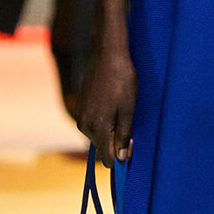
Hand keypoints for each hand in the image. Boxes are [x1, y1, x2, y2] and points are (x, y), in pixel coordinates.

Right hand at [78, 44, 137, 164]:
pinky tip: (113, 107)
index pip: (107, 158)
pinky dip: (104, 123)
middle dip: (116, 144)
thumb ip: (124, 136)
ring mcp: (80, 116)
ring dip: (110, 132)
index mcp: (98, 128)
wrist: (107, 54)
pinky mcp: (80, 108)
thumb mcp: (128, 109)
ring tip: (121, 112)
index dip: (121, 157)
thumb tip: (122, 158)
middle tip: (131, 125)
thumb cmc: (122, 80)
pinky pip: (93, 125)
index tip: (133, 147)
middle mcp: (84, 125)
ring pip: (97, 137)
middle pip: (102, 148)